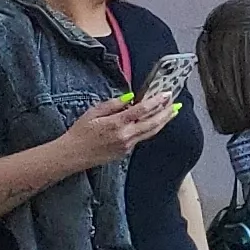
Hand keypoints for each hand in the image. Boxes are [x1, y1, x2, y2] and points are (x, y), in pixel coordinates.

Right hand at [55, 90, 181, 175]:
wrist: (72, 155)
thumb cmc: (80, 132)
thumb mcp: (93, 112)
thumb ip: (113, 104)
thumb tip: (130, 97)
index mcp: (116, 123)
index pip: (142, 110)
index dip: (156, 101)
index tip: (166, 94)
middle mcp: (125, 135)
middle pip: (153, 123)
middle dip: (166, 112)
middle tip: (176, 104)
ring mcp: (127, 145)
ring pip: (151, 132)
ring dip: (163, 121)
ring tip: (172, 112)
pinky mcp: (126, 152)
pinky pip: (142, 138)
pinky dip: (151, 129)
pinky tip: (155, 123)